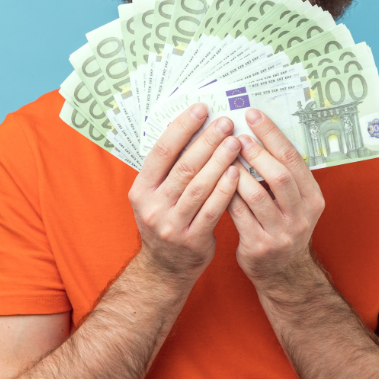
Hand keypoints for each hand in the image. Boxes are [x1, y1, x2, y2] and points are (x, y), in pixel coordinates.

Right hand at [128, 104, 240, 278]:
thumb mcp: (155, 196)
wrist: (165, 269)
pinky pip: (212, 209)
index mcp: (141, 189)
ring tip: (236, 142)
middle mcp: (152, 206)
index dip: (182, 128)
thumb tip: (186, 126)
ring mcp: (171, 224)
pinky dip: (225, 190)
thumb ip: (168, 169)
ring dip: (219, 161)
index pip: (162, 151)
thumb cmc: (167, 221)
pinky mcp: (192, 239)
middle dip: (207, 141)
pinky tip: (237, 172)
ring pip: (199, 186)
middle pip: (183, 166)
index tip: (201, 109)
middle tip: (226, 122)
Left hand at [228, 109, 325, 286]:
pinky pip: (237, 214)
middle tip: (235, 134)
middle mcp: (301, 215)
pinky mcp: (259, 246)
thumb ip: (281, 175)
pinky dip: (226, 194)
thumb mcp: (294, 203)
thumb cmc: (283, 227)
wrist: (284, 274)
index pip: (294, 159)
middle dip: (256, 152)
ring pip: (255, 195)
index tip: (254, 115)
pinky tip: (215, 180)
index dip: (273, 134)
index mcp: (313, 198)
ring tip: (222, 155)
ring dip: (236, 172)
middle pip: (279, 176)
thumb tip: (253, 133)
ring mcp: (281, 233)